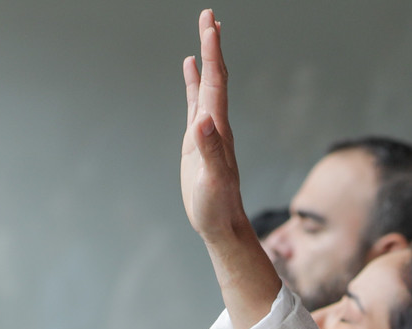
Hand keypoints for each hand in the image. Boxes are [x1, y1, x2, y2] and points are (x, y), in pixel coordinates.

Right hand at [179, 9, 283, 328]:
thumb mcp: (211, 180)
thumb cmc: (216, 207)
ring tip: (204, 32)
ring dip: (205, 58)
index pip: (216, 82)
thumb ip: (208, 150)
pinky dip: (193, 82)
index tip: (209, 24)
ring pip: (207, 85)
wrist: (222, 225)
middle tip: (208, 15)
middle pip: (215, 76)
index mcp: (219, 129)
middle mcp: (216, 124)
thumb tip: (203, 120)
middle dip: (211, 45)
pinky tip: (189, 69)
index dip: (212, 52)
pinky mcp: (198, 140)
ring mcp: (208, 130)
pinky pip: (196, 102)